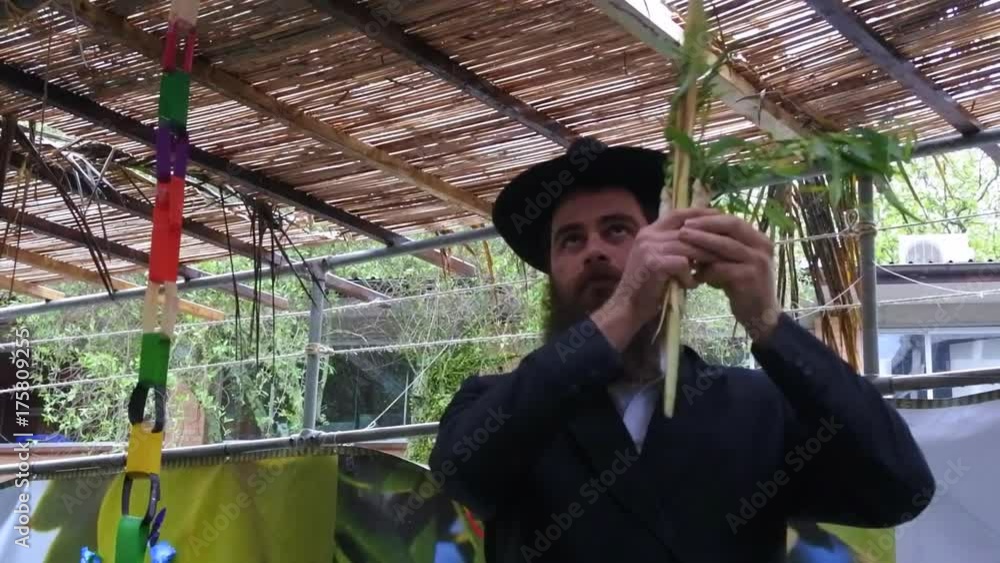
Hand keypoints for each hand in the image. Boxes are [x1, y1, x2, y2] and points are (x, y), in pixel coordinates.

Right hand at [592, 208, 720, 350]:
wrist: (629, 306)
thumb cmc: (648, 285)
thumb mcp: (660, 259)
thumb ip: (674, 247)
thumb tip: (704, 239)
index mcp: (649, 231)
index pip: (678, 214)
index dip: (699, 213)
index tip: (719, 215)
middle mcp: (648, 235)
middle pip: (688, 230)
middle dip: (709, 239)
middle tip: (727, 248)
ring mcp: (649, 248)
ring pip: (688, 247)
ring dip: (703, 260)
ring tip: (712, 270)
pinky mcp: (653, 263)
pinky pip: (683, 264)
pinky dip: (690, 276)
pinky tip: (691, 286)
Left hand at [677, 214, 781, 342]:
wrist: (759, 316)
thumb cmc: (742, 288)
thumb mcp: (731, 264)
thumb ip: (718, 250)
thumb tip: (691, 234)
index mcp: (758, 239)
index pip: (733, 220)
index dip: (710, 219)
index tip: (688, 220)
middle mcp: (762, 246)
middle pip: (731, 227)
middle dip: (705, 226)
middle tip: (684, 228)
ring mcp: (758, 262)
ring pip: (726, 246)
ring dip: (702, 243)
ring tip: (682, 242)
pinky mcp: (751, 278)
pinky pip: (723, 269)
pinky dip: (706, 270)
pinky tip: (694, 275)